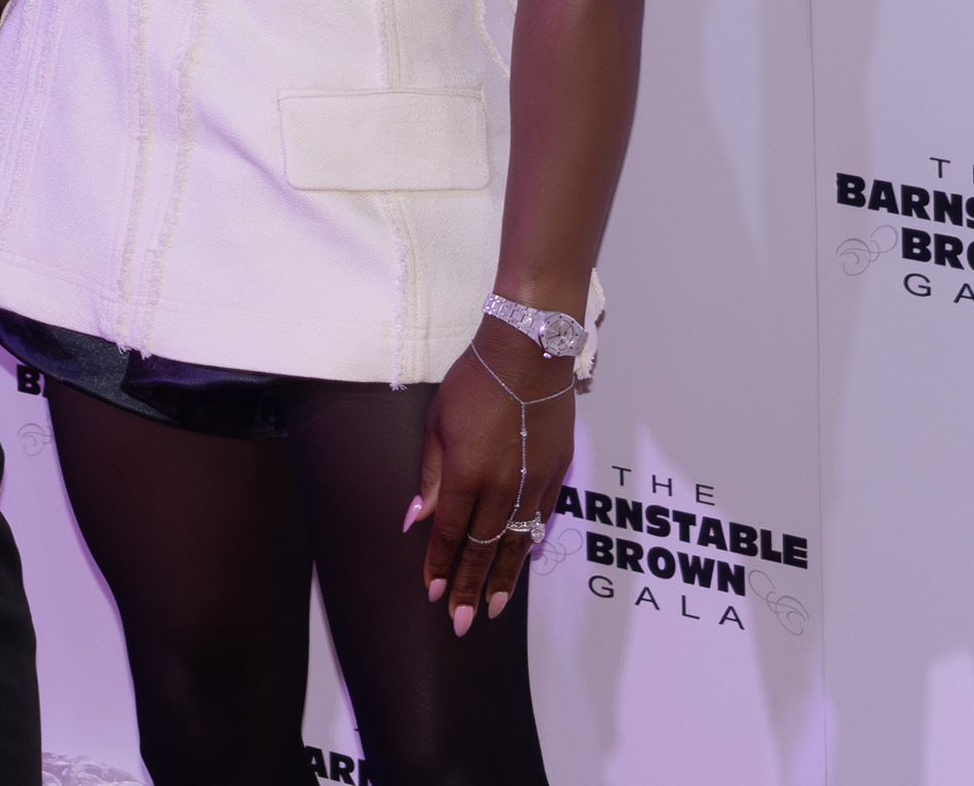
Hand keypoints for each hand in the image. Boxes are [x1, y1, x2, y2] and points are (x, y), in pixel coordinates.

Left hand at [410, 313, 575, 635]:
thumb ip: (430, 475)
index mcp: (467, 474)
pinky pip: (541, 519)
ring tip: (491, 608)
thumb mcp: (438, 422)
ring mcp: (534, 482)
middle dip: (469, 588)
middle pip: (483, 549)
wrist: (530, 351)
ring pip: (516, 543)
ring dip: (502, 578)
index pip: (450, 535)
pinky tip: (521, 561)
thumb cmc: (475, 380)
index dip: (441, 567)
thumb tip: (416, 518)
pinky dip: (529, 544)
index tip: (433, 595)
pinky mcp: (558, 472)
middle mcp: (502, 486)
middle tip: (461, 622)